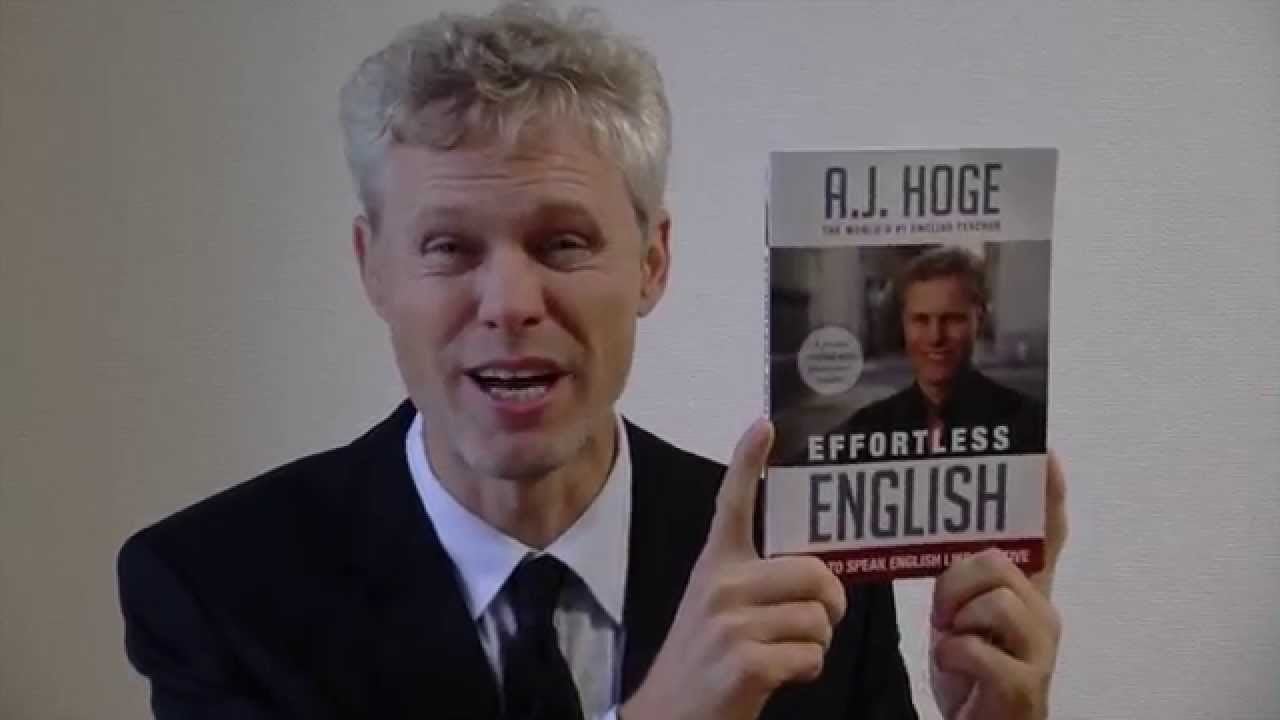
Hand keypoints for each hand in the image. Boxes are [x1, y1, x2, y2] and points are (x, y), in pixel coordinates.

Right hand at [620, 419, 846, 719]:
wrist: (668, 716)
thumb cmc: (704, 661)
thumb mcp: (716, 608)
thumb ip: (755, 582)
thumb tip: (817, 575)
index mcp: (715, 566)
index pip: (732, 504)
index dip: (748, 461)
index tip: (764, 424)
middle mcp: (720, 585)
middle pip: (815, 572)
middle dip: (830, 604)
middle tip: (817, 623)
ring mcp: (731, 623)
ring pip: (819, 618)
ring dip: (816, 645)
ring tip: (784, 655)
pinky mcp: (745, 661)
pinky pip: (811, 655)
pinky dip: (807, 672)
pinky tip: (778, 678)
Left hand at [928, 451, 1068, 719]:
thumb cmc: (971, 670)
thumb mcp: (963, 615)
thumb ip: (963, 576)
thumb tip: (932, 528)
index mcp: (1028, 593)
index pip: (1046, 537)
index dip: (1046, 497)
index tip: (1045, 456)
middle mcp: (1043, 614)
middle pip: (998, 562)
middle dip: (955, 582)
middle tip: (943, 615)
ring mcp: (1040, 650)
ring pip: (994, 600)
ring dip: (955, 621)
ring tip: (953, 642)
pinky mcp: (1026, 686)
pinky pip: (979, 649)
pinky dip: (954, 656)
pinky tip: (955, 667)